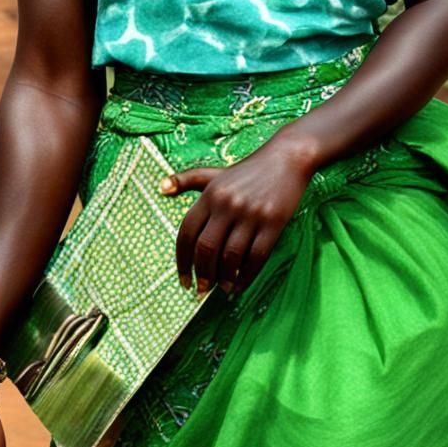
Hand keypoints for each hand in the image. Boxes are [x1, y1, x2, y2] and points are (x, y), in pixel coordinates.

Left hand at [161, 135, 317, 295]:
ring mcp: (251, 213)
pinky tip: (241, 284)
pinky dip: (247, 276)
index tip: (183, 280)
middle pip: (207, 248)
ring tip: (223, 288)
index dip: (181, 260)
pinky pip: (257, 257)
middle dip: (202, 273)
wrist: (287, 158)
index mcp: (210, 194)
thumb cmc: (248, 170)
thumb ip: (187, 180)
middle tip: (202, 288)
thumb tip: (160, 188)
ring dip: (225, 278)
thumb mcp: (215, 173)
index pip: (187, 233)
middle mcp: (227, 204)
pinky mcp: (273, 222)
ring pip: (231, 256)